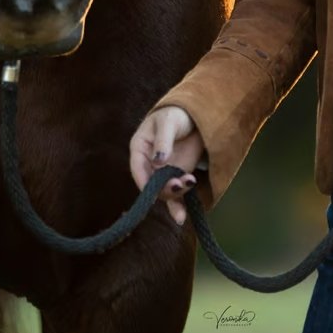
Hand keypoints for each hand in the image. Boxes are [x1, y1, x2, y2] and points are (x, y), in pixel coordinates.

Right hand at [129, 105, 203, 225]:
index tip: (153, 188)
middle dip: (165, 188)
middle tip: (181, 182)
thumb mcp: (168, 122)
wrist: (195, 117)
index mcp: (139, 148)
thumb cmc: (176, 114)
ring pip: (164, 192)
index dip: (144, 181)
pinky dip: (179, 206)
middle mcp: (149, 164)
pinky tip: (181, 218)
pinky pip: (176, 195)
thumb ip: (163, 141)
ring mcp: (164, 172)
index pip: (138, 169)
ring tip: (191, 181)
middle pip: (152, 184)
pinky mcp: (178, 177)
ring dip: (176, 194)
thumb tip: (158, 160)